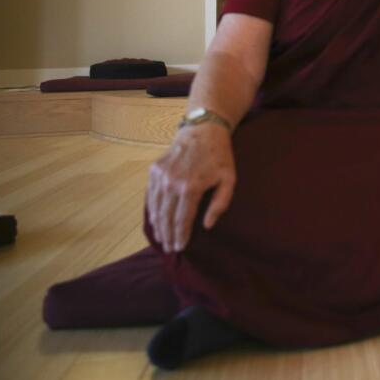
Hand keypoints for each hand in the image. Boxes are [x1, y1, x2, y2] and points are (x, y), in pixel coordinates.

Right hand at [146, 124, 235, 252]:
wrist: (202, 131)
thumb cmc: (219, 156)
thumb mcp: (229, 179)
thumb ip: (220, 204)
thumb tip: (207, 226)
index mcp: (191, 187)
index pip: (182, 220)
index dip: (180, 236)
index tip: (180, 248)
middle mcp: (172, 183)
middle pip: (166, 217)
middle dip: (167, 236)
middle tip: (170, 249)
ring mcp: (160, 176)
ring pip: (155, 208)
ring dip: (158, 226)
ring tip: (162, 239)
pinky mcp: (154, 170)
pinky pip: (150, 196)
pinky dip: (152, 210)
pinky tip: (155, 220)